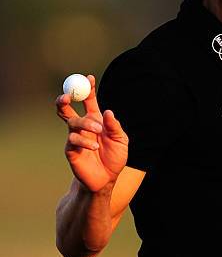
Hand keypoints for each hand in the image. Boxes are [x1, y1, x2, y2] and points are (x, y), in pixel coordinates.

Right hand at [55, 75, 128, 191]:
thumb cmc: (115, 158)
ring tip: (98, 132)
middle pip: (67, 108)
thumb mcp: (121, 140)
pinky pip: (73, 139)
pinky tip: (94, 147)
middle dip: (64, 98)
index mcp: (96, 119)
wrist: (107, 179)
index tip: (89, 78)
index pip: (89, 100)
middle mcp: (83, 126)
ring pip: (72, 122)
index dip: (88, 88)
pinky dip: (85, 141)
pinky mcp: (70, 149)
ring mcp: (75, 137)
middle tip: (67, 95)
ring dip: (85, 124)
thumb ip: (114, 126)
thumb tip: (108, 112)